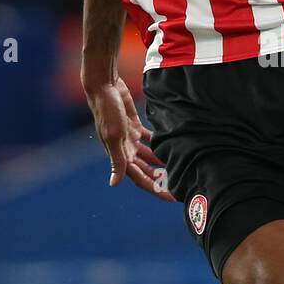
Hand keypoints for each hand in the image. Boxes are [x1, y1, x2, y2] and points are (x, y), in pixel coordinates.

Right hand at [84, 76, 175, 200]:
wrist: (104, 86)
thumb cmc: (107, 111)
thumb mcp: (113, 136)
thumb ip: (117, 160)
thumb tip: (114, 184)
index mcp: (119, 155)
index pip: (140, 178)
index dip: (155, 189)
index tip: (170, 197)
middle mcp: (124, 149)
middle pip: (146, 170)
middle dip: (160, 179)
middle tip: (179, 184)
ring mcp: (129, 137)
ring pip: (148, 156)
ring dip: (161, 162)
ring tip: (178, 167)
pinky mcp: (133, 125)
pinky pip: (148, 138)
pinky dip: (158, 143)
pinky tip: (172, 145)